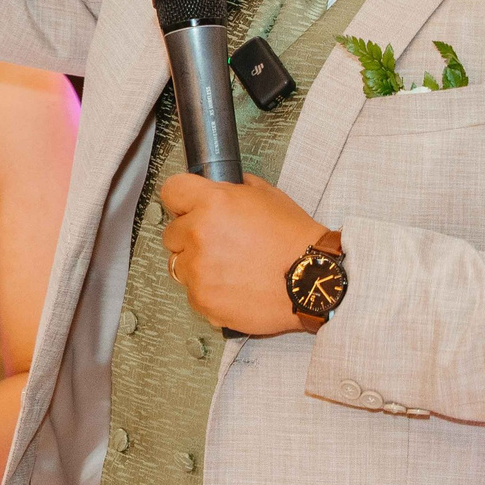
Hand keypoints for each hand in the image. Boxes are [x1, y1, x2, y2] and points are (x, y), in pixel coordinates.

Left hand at [157, 172, 326, 336]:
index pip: (171, 191)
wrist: (313, 282)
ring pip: (180, 265)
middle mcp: (199, 234)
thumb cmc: (295, 240)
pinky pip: (193, 292)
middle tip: (220, 243)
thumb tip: (221, 185)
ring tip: (231, 268)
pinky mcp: (202, 299)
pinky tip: (234, 286)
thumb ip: (236, 188)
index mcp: (212, 203)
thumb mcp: (269, 196)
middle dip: (191, 236)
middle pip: (172, 233)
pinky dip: (208, 291)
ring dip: (198, 266)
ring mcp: (198, 269)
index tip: (187, 208)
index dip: (181, 200)